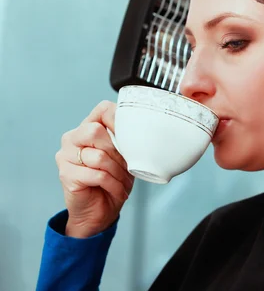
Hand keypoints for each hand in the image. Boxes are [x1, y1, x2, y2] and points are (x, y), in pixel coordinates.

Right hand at [55, 101, 133, 237]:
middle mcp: (72, 139)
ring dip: (118, 172)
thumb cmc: (113, 181)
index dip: (119, 120)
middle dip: (118, 152)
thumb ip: (124, 141)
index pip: (102, 110)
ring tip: (123, 181)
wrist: (98, 213)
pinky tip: (117, 190)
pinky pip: (97, 175)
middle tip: (127, 166)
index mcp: (87, 129)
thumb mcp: (124, 157)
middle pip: (95, 131)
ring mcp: (65, 156)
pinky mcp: (66, 175)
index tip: (132, 136)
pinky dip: (113, 184)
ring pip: (99, 156)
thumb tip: (140, 132)